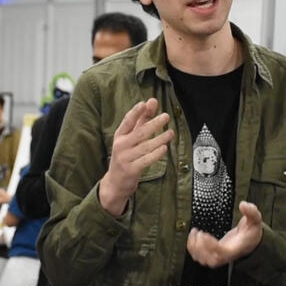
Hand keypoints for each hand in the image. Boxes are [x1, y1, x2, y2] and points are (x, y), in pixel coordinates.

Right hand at [99, 98, 172, 216]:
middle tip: (166, 116)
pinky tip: (164, 148)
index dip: (136, 112)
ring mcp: (126, 158)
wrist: (115, 183)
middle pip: (139, 133)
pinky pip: (146, 160)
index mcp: (119, 136)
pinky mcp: (132, 170)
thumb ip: (141, 120)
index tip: (144, 103)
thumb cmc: (125, 156)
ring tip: (170, 133)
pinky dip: (155, 154)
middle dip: (153, 124)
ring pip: (145, 147)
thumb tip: (150, 102)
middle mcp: (121, 146)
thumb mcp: (129, 138)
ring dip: (159, 139)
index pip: (127, 122)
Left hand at [187, 201, 263, 267]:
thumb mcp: (255, 219)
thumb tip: (243, 205)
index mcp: (235, 248)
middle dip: (201, 248)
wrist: (251, 240)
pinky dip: (193, 249)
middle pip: (211, 260)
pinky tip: (193, 237)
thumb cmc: (252, 231)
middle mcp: (227, 254)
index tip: (205, 234)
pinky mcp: (213, 253)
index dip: (211, 245)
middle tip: (199, 233)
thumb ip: (251, 211)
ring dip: (195, 248)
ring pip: (204, 260)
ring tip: (194, 233)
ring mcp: (219, 255)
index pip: (221, 252)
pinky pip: (200, 257)